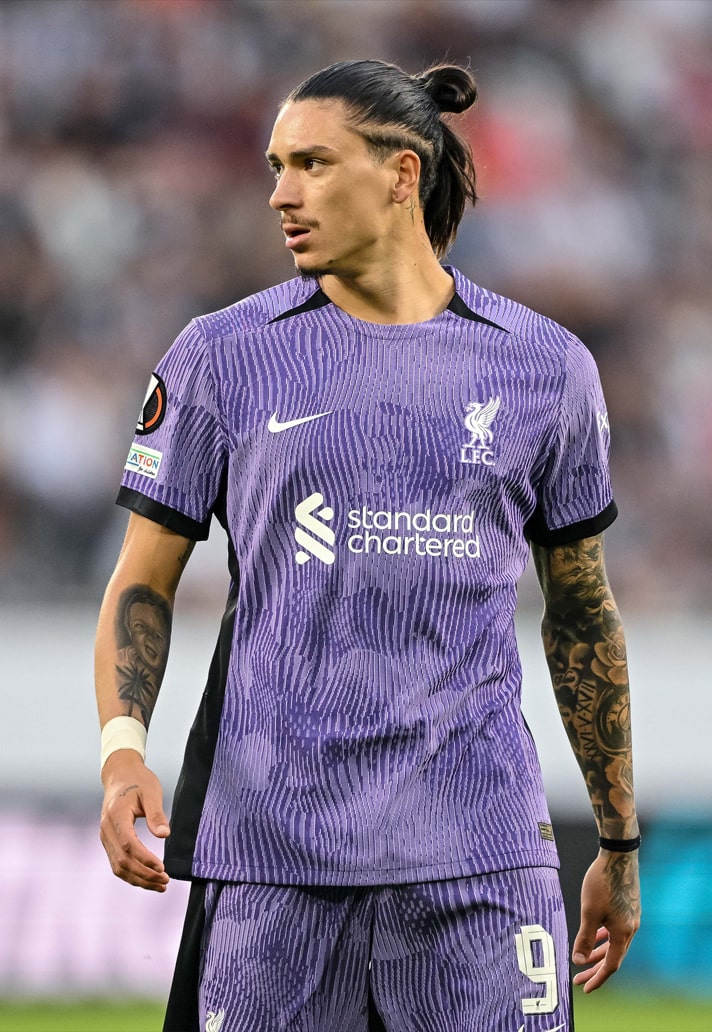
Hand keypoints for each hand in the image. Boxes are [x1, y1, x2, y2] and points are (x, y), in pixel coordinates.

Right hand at [100, 750, 170, 891]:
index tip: (162, 867)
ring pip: (118, 867)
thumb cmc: (139, 781)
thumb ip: (156, 813)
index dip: (144, 858)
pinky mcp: (108, 842)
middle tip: (166, 880)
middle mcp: (106, 829)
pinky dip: (132, 875)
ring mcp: (105, 837)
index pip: (128, 844)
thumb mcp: (151, 792)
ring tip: (161, 885)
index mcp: (116, 814)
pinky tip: (148, 879)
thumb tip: (165, 834)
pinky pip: (118, 864)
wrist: (121, 775)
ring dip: (139, 879)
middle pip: (122, 860)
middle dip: (144, 874)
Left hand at [572, 850, 640, 992]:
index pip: (611, 965)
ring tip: (583, 960)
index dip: (597, 978)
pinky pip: (615, 931)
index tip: (584, 988)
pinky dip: (604, 937)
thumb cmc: (602, 882)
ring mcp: (631, 918)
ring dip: (598, 953)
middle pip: (613, 956)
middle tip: (577, 978)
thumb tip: (579, 960)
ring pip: (614, 943)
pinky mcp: (627, 908)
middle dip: (595, 969)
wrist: (618, 855)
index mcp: (623, 933)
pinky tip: (594, 936)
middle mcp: (631, 929)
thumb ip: (584, 937)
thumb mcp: (589, 911)